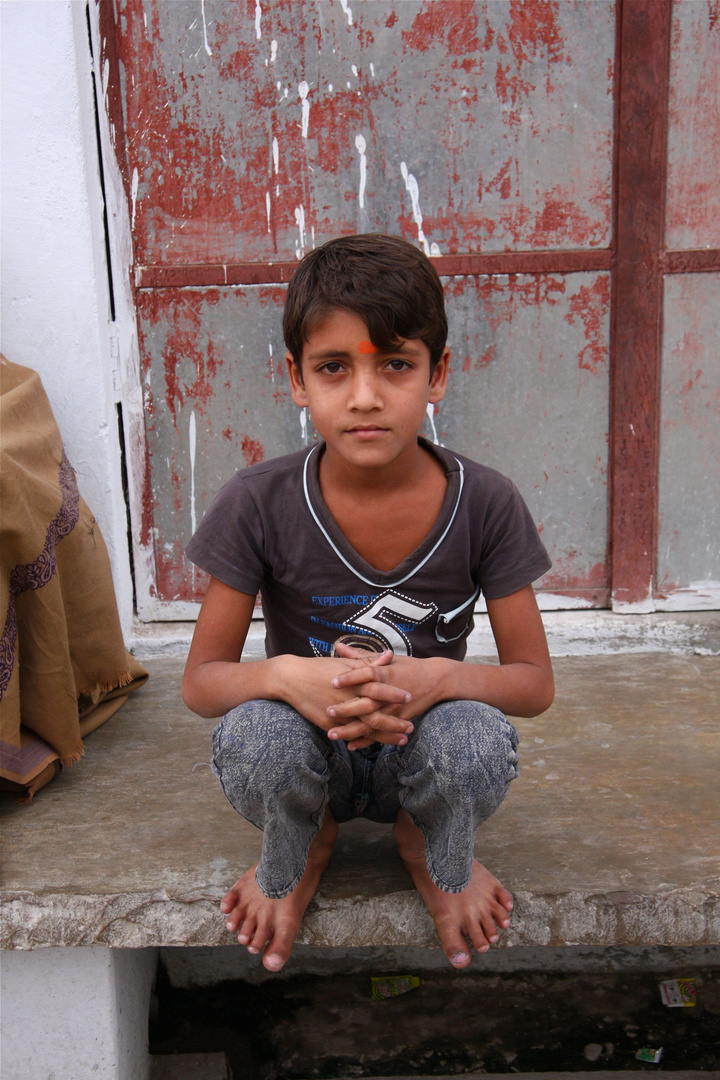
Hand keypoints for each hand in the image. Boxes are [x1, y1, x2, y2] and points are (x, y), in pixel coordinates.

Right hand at [274, 653, 413, 747]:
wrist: (291, 678)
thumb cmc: (319, 667)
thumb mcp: (345, 662)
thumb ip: (368, 661)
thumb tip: (390, 654)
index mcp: (353, 681)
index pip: (378, 688)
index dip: (394, 694)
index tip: (410, 697)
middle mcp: (348, 699)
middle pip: (375, 714)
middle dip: (395, 722)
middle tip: (411, 727)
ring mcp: (339, 714)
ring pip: (365, 728)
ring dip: (385, 736)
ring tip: (402, 740)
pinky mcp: (329, 724)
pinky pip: (350, 735)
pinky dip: (364, 741)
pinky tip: (375, 746)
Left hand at [328, 648, 455, 745]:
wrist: (435, 680)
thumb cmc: (408, 666)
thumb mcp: (386, 659)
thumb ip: (361, 655)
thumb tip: (338, 646)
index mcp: (386, 673)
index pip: (366, 674)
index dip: (350, 678)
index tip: (332, 682)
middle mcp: (389, 692)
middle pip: (366, 702)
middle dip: (346, 709)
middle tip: (328, 711)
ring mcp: (394, 709)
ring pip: (370, 722)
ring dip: (350, 730)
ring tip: (332, 733)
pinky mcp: (399, 720)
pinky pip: (380, 733)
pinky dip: (366, 740)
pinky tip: (351, 745)